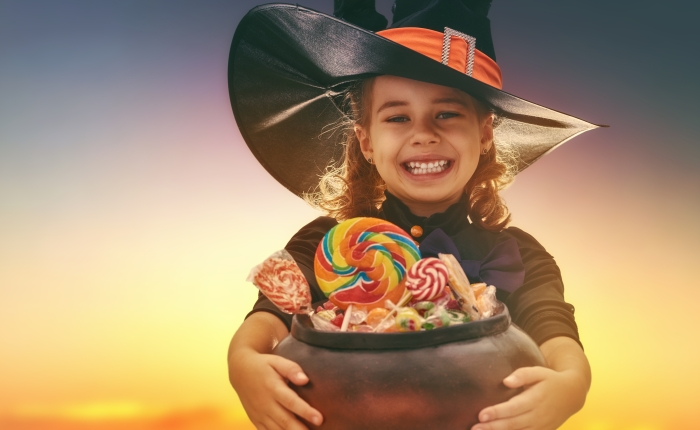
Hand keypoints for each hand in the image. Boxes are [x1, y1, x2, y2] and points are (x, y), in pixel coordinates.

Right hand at [230, 350, 323, 429]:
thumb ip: (291, 369)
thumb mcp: (276, 361)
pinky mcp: (256, 420)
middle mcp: (266, 403)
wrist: (240, 371)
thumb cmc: (263, 365)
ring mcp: (260, 414)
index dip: (306, 411)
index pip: (291, 402)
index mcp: (273, 388)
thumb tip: (305, 380)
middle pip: (285, 420)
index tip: (320, 419)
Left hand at [471, 366, 587, 429]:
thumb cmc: (550, 381)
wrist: (572, 395)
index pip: (513, 408)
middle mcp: (538, 416)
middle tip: (475, 428)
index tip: (481, 415)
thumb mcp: (539, 372)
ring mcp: (541, 427)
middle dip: (492, 427)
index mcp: (535, 399)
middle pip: (512, 424)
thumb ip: (523, 375)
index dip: (497, 412)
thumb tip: (506, 381)